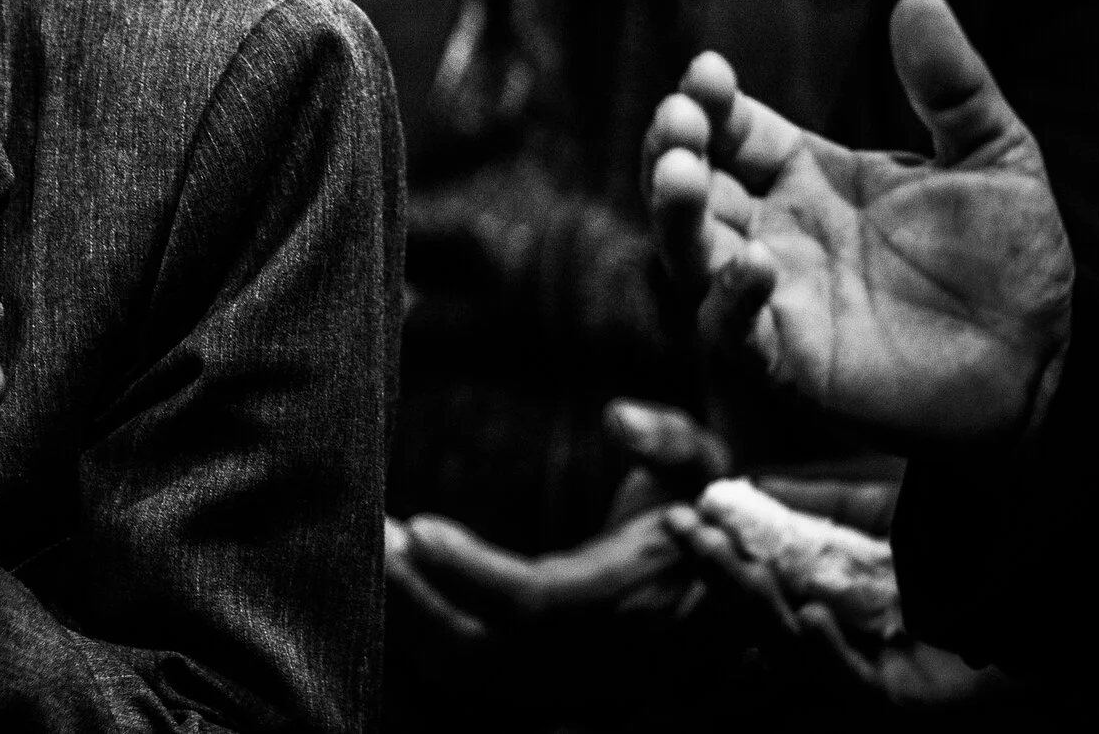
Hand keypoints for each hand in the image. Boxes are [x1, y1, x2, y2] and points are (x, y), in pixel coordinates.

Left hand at [387, 400, 724, 646]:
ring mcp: (574, 678)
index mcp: (631, 596)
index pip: (535, 600)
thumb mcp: (704, 463)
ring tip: (369, 557)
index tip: (416, 526)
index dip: (470, 571)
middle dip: (417, 601)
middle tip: (367, 540)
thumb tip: (617, 416)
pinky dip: (428, 640)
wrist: (732, 584)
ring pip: (473, 673)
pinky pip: (476, 675)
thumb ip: (667, 438)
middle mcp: (599, 652)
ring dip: (412, 620)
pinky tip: (393, 592)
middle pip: (485, 651)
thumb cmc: (704, 507)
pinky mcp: (550, 682)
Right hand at [644, 0, 1073, 442]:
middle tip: (679, 119)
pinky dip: (729, 298)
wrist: (1038, 367)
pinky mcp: (786, 359)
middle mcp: (773, 228)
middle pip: (689, 180)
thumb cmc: (1010, 264)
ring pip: (688, 249)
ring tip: (678, 172)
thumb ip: (954, 86)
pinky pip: (731, 329)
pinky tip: (752, 263)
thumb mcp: (994, 158)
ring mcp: (772, 294)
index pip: (733, 128)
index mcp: (807, 175)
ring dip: (672, 211)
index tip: (706, 71)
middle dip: (671, 144)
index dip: (709, 100)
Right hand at [668, 485, 1000, 705]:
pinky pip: (852, 681)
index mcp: (837, 589)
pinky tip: (808, 616)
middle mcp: (847, 631)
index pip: (764, 573)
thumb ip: (817, 503)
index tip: (681, 515)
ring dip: (759, 607)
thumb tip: (745, 487)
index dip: (722, 548)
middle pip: (767, 612)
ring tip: (733, 567)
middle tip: (684, 535)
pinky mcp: (904, 701)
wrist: (1047, 559)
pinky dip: (827, 651)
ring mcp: (873, 669)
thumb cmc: (979, 538)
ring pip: (796, 647)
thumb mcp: (882, 508)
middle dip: (723, 574)